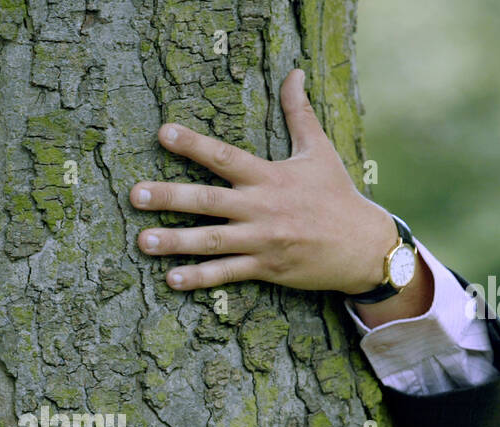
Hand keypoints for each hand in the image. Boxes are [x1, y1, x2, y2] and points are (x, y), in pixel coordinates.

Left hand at [131, 68, 397, 297]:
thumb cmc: (337, 196)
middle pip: (208, 201)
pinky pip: (228, 274)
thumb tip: (294, 74)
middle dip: (170, 197)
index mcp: (269, 177)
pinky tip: (171, 279)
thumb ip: (299, 113)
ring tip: (142, 241)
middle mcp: (262, 208)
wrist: (363, 246)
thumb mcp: (318, 151)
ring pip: (212, 241)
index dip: (193, 144)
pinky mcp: (266, 268)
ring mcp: (262, 240)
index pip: (225, 156)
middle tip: (136, 194)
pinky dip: (200, 278)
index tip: (163, 133)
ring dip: (176, 242)